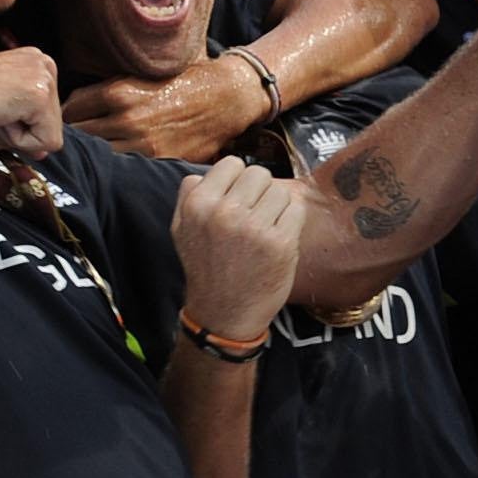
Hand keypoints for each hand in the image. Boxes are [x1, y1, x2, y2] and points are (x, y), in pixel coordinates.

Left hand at [68, 58, 265, 160]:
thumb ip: (111, 87)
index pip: (71, 107)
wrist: (227, 98)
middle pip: (78, 134)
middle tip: (70, 137)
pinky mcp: (158, 161)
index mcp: (120, 91)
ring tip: (89, 152)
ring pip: (97, 155)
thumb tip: (76, 104)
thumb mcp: (144, 72)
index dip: (65, 112)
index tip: (66, 117)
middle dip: (73, 134)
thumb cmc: (186, 80)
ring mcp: (142, 144)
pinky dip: (117, 164)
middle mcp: (127, 119)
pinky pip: (124, 167)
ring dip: (92, 153)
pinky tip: (116, 161)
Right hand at [171, 158, 303, 338]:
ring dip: (277, 206)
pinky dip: (291, 220)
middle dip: (259, 192)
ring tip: (266, 227)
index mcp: (199, 205)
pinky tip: (279, 236)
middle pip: (259, 173)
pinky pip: (296, 209)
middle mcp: (225, 212)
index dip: (237, 180)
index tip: (238, 199)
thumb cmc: (205, 269)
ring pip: (280, 190)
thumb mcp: (181, 229)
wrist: (224, 314)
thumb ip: (189, 195)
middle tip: (254, 214)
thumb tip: (207, 170)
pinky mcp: (281, 243)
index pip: (231, 164)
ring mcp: (255, 227)